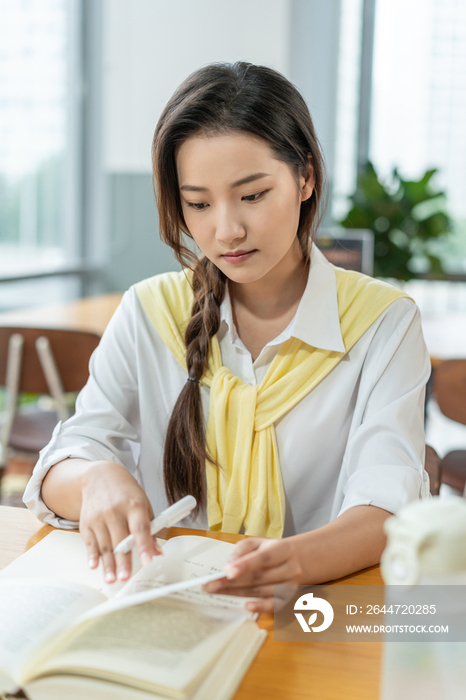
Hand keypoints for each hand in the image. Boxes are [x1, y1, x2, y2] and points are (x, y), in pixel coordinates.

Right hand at [79, 461, 161, 583]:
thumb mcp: (143, 504)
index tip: (147, 560)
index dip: (144, 544)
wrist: (100, 477)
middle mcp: (115, 511)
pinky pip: (90, 543)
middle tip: (126, 577)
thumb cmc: (126, 493)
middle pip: (120, 540)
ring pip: (104, 545)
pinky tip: (94, 566)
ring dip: (108, 565)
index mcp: (134, 505)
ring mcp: (99, 517)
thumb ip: (150, 529)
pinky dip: (92, 556)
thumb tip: (157, 552)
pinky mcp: (86, 523)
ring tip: (112, 579)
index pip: (140, 527)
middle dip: (123, 561)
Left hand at [203, 537, 302, 612]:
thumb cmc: (270, 550)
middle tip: (210, 585)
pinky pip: (274, 606)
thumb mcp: (257, 543)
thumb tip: (228, 566)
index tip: (226, 572)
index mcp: (284, 549)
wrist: (296, 560)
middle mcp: (290, 568)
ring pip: (261, 591)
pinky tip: (246, 606)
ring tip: (217, 591)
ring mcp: (290, 585)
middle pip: (260, 577)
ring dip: (237, 593)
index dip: (245, 565)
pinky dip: (260, 607)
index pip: (264, 558)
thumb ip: (241, 551)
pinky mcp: (287, 599)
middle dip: (232, 582)